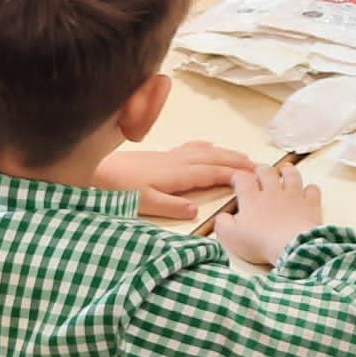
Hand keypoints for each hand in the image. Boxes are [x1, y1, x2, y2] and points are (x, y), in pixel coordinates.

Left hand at [99, 141, 258, 219]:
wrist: (97, 170)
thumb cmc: (119, 189)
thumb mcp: (143, 203)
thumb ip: (170, 206)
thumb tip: (195, 210)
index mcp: (177, 174)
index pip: (212, 173)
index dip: (234, 173)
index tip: (254, 174)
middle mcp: (177, 162)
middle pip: (213, 159)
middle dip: (236, 161)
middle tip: (257, 164)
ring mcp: (170, 156)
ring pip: (204, 152)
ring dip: (225, 153)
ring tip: (241, 156)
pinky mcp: (162, 155)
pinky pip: (190, 147)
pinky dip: (204, 146)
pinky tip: (208, 146)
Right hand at [212, 163, 324, 264]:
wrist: (290, 246)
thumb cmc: (260, 242)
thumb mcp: (230, 236)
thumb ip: (222, 224)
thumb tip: (222, 217)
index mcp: (252, 198)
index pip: (243, 179)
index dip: (238, 176)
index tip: (237, 179)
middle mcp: (273, 192)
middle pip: (267, 172)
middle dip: (262, 170)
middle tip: (260, 172)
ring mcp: (293, 196)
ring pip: (291, 175)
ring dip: (287, 171)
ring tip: (285, 169)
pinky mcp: (310, 204)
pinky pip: (312, 190)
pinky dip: (310, 189)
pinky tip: (307, 191)